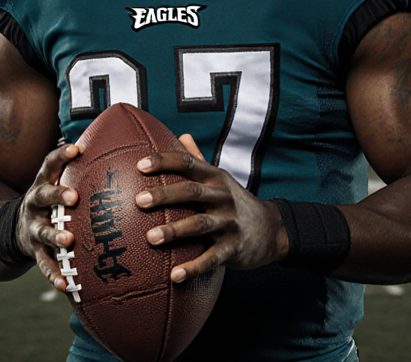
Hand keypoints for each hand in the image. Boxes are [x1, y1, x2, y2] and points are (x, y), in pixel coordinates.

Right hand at [15, 143, 81, 290]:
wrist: (15, 229)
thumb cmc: (51, 201)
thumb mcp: (56, 181)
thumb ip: (79, 166)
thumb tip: (113, 138)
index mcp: (44, 183)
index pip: (50, 164)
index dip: (61, 156)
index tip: (76, 148)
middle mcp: (35, 204)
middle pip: (43, 195)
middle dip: (57, 194)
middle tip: (73, 196)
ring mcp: (33, 228)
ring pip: (42, 231)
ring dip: (55, 236)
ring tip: (67, 242)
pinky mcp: (35, 251)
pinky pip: (44, 265)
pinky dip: (54, 275)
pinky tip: (66, 286)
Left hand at [134, 134, 288, 282]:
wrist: (272, 229)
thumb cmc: (234, 202)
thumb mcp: (220, 178)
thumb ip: (199, 159)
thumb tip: (181, 135)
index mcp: (214, 177)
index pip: (188, 163)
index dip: (164, 162)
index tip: (139, 165)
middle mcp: (222, 196)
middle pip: (191, 191)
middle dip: (165, 195)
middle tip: (139, 201)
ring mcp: (229, 222)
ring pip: (199, 224)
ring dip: (174, 231)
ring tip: (150, 238)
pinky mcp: (233, 247)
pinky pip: (212, 258)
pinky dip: (194, 267)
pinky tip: (175, 276)